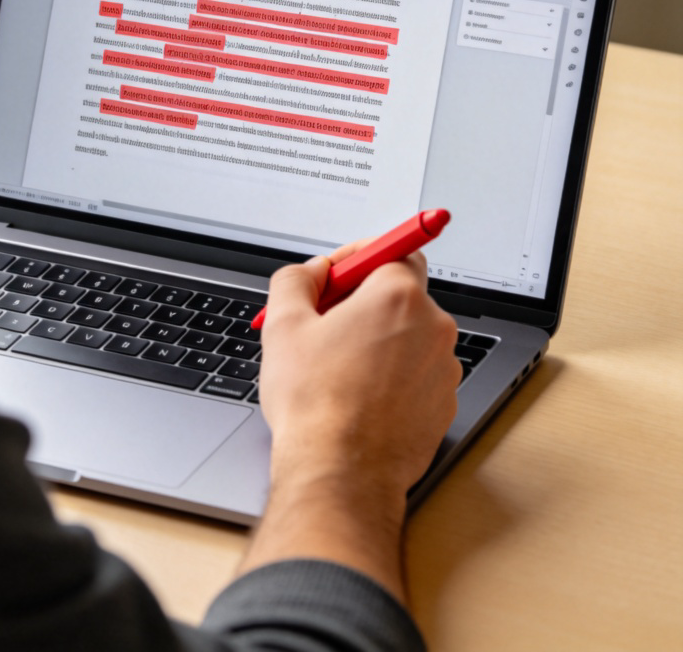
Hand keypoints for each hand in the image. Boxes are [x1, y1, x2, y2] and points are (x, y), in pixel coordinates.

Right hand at [238, 243, 460, 600]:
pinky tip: (356, 394)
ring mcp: (443, 370)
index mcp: (398, 297)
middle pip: (401, 295)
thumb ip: (296, 280)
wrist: (340, 473)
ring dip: (377, 341)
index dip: (360, 259)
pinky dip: (391, 376)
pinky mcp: (443, 405)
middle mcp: (433, 328)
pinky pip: (416, 374)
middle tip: (325, 321)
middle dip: (364, 302)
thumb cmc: (316, 404)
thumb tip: (311, 273)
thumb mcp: (283, 325)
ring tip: (335, 367)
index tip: (339, 273)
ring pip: (408, 337)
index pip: (394, 252)